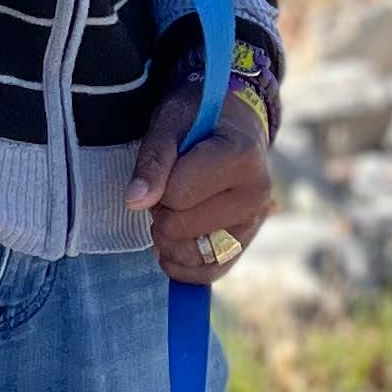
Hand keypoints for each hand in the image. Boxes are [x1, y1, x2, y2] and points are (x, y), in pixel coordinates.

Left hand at [129, 75, 273, 283]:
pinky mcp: (246, 242)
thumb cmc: (199, 118)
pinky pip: (210, 273)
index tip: (166, 166)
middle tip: (167, 189)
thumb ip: (153, 161)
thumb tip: (135, 202)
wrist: (232, 124)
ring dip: (168, 241)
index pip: (177, 195)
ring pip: (195, 256)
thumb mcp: (170, 123)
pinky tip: (170, 247)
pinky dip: (182, 266)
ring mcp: (254, 223)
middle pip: (182, 228)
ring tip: (171, 212)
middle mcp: (256, 195)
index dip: (158, 184)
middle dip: (162, 212)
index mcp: (241, 158)